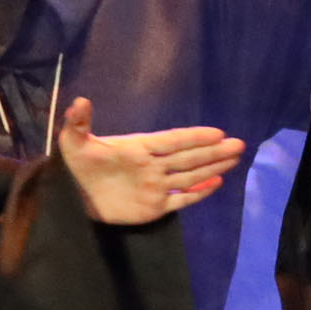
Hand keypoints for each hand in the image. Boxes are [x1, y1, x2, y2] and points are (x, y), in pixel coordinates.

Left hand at [58, 99, 243, 225]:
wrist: (71, 195)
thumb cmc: (75, 165)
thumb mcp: (72, 141)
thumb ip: (78, 122)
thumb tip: (80, 101)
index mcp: (139, 148)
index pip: (172, 141)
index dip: (194, 137)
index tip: (218, 132)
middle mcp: (153, 166)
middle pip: (189, 158)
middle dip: (214, 151)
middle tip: (239, 145)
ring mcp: (155, 187)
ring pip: (190, 176)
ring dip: (212, 168)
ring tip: (234, 158)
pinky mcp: (153, 208)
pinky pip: (180, 200)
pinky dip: (198, 194)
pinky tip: (216, 184)